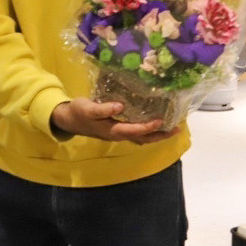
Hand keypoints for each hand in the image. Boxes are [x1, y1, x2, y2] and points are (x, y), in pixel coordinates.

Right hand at [50, 97, 178, 144]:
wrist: (68, 119)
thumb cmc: (78, 112)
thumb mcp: (88, 108)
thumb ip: (104, 108)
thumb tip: (121, 106)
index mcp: (112, 130)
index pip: (134, 130)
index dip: (148, 127)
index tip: (162, 121)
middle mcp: (118, 135)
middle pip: (143, 139)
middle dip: (160, 135)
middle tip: (177, 129)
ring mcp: (118, 134)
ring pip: (141, 138)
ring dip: (156, 135)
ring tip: (171, 128)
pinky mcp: (117, 131)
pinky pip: (136, 134)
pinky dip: (147, 131)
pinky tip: (152, 125)